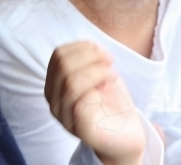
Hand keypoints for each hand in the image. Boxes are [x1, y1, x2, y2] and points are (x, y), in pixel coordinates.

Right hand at [45, 41, 144, 164]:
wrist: (126, 134)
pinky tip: (108, 90)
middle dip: (91, 57)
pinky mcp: (80, 129)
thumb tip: (90, 46)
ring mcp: (64, 117)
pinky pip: (82, 102)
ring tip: (112, 74)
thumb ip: (88, 59)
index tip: (103, 52)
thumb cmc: (111, 101)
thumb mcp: (98, 73)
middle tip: (110, 61)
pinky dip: (99, 88)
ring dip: (98, 71)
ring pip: (71, 81)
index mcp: (55, 85)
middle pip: (63, 65)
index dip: (82, 47)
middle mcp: (54, 101)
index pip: (58, 55)